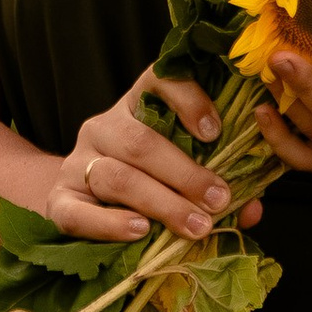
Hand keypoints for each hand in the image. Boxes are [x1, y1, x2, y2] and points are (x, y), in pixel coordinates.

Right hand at [45, 70, 264, 245]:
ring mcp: (77, 163)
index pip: (158, 80)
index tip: (216, 132)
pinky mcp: (58, 201)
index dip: (187, 99)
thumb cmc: (145, 184)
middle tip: (219, 201)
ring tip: (194, 226)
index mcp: (136, 106)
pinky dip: (111, 224)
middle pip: (141, 142)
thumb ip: (215, 186)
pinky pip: (80, 212)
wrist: (82, 205)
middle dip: (186, 174)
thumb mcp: (179, 174)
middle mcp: (103, 127)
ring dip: (161, 203)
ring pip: (116, 176)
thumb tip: (252, 209)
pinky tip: (140, 232)